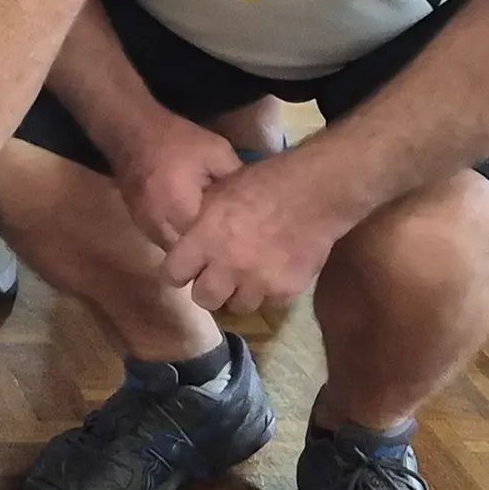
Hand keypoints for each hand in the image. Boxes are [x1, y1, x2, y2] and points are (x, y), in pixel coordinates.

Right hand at [110, 111, 241, 250]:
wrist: (131, 131)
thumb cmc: (177, 140)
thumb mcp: (217, 152)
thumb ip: (236, 180)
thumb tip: (256, 204)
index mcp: (181, 207)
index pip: (208, 244)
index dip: (228, 247)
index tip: (247, 244)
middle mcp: (160, 224)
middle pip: (189, 256)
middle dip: (210, 255)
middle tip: (233, 249)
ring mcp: (146, 227)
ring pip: (175, 254)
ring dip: (193, 252)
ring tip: (216, 244)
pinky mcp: (140, 225)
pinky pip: (164, 243)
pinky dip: (180, 242)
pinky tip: (194, 231)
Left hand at [160, 154, 349, 313]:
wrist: (315, 191)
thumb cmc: (265, 182)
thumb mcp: (220, 192)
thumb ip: (200, 222)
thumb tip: (187, 240)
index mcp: (205, 238)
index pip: (173, 274)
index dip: (178, 273)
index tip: (187, 271)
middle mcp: (227, 265)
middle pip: (204, 299)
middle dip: (208, 290)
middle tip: (218, 278)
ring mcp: (257, 281)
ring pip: (238, 306)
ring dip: (240, 294)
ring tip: (249, 277)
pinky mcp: (284, 291)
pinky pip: (269, 304)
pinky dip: (269, 293)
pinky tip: (274, 274)